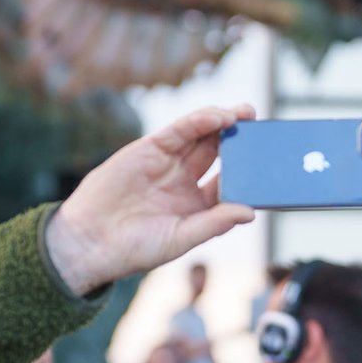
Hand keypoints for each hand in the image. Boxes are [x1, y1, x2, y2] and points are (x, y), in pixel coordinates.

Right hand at [45, 105, 255, 293]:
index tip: (271, 166)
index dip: (249, 173)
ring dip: (225, 123)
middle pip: (220, 154)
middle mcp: (184, 180)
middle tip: (263, 128)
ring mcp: (168, 163)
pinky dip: (200, 121)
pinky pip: (180, 130)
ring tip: (247, 114)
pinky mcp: (150, 148)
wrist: (90, 241)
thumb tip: (250, 212)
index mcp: (196, 205)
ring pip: (202, 137)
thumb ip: (215, 223)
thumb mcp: (181, 238)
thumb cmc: (135, 248)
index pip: (230, 183)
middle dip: (241, 141)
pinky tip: (220, 117)